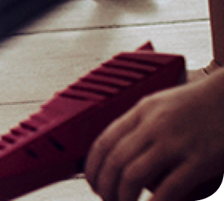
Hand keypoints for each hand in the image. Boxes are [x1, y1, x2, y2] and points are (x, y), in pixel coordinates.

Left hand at [86, 65, 223, 200]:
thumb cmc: (201, 104)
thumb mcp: (162, 105)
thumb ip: (140, 124)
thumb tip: (117, 148)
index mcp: (142, 111)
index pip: (104, 143)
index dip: (93, 169)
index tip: (93, 183)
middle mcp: (155, 125)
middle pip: (115, 162)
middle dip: (105, 187)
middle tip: (108, 200)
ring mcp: (177, 142)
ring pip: (134, 175)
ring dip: (123, 197)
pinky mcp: (201, 160)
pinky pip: (170, 188)